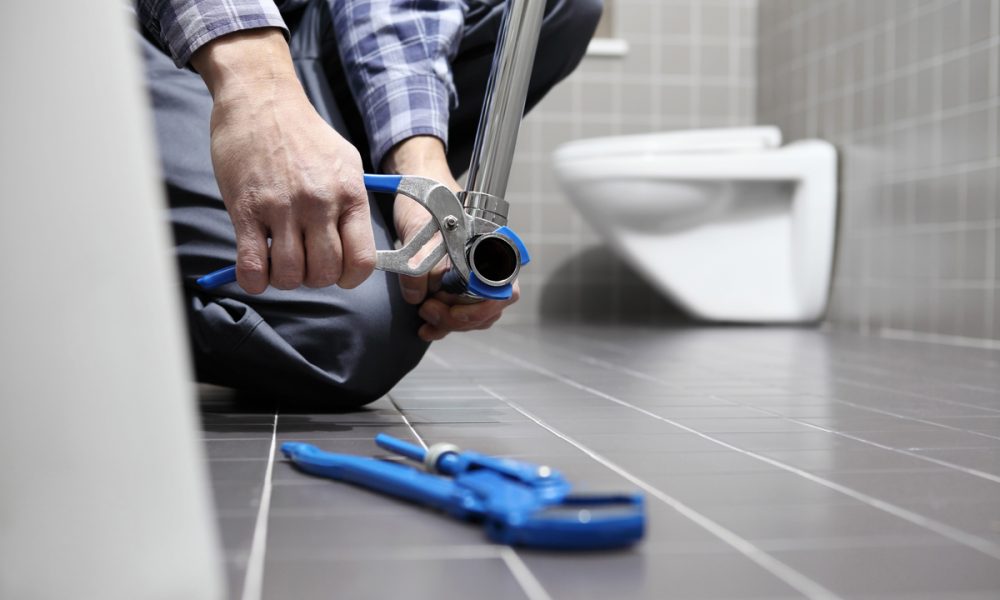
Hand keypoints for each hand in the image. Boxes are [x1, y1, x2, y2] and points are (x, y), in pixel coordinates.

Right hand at [192, 29, 374, 293]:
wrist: (260, 99)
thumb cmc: (303, 133)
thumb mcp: (346, 162)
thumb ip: (352, 203)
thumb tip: (356, 245)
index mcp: (349, 194)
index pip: (363, 261)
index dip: (351, 278)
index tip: (339, 274)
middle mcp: (319, 203)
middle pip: (325, 273)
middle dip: (315, 279)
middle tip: (304, 264)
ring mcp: (281, 207)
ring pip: (290, 275)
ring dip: (284, 279)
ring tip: (278, 263)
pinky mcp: (245, 209)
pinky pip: (252, 265)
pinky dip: (254, 280)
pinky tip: (255, 271)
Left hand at [382, 136, 518, 340]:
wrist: (422, 180)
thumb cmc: (430, 194)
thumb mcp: (420, 224)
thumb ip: (420, 260)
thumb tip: (418, 294)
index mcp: (493, 245)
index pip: (502, 290)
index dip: (478, 307)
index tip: (451, 310)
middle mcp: (490, 262)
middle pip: (490, 307)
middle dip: (460, 317)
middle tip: (429, 311)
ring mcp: (477, 273)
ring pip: (477, 313)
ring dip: (452, 322)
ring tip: (426, 315)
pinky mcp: (460, 281)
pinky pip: (462, 310)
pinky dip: (446, 321)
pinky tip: (428, 323)